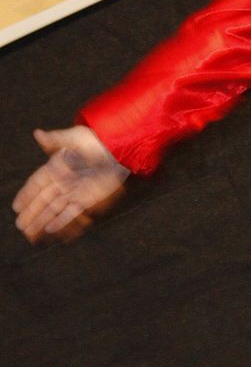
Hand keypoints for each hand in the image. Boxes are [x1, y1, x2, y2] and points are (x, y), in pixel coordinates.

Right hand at [12, 127, 129, 242]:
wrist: (119, 151)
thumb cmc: (98, 141)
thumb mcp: (76, 137)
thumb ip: (56, 139)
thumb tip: (37, 133)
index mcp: (58, 166)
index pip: (37, 182)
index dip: (26, 194)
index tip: (16, 206)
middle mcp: (64, 181)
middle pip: (43, 199)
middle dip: (31, 212)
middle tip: (19, 225)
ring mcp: (75, 191)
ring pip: (54, 208)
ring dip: (42, 220)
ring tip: (30, 233)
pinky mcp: (87, 198)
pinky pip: (70, 211)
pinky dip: (61, 220)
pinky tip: (49, 229)